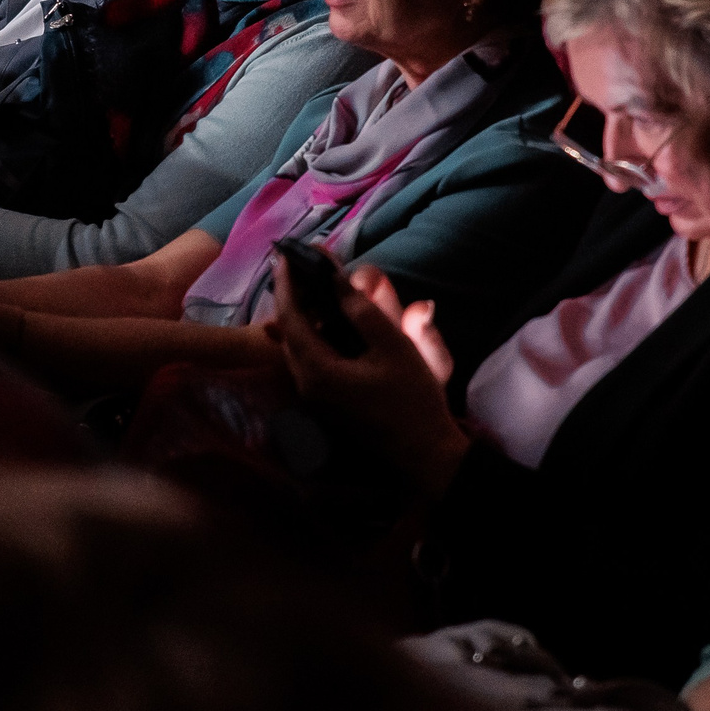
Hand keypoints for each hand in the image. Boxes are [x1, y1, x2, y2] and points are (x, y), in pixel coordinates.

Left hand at [268, 260, 468, 497]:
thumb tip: (336, 280)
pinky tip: (324, 325)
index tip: (284, 256)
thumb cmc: (412, 399)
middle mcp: (307, 385)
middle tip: (297, 269)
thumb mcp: (393, 348)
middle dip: (290, 299)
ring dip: (299, 319)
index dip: (287, 285)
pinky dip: (311, 338)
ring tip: (308, 290)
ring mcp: (315, 398)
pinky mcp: (326, 404)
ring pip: (296, 349)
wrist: (425, 454)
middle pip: (288, 334)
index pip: (292, 319)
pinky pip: (308, 362)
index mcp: (318, 371)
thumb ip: (363, 312)